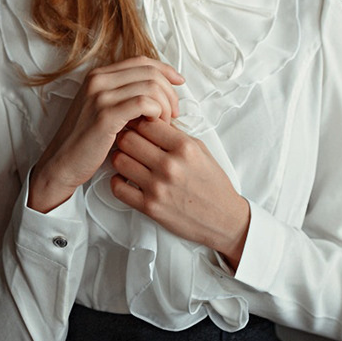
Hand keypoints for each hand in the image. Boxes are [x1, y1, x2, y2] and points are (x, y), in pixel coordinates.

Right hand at [29, 57, 183, 211]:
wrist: (62, 163)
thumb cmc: (87, 141)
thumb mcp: (105, 109)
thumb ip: (126, 95)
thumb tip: (160, 89)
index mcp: (99, 75)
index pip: (142, 61)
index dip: (166, 70)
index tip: (179, 83)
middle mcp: (98, 80)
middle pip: (150, 72)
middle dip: (169, 92)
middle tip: (172, 114)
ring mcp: (100, 95)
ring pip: (151, 86)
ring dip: (165, 105)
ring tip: (162, 123)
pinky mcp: (105, 115)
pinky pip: (144, 103)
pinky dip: (156, 113)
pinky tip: (153, 126)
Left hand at [109, 118, 250, 269]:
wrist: (223, 218)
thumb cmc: (213, 184)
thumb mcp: (202, 150)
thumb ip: (177, 135)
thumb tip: (153, 122)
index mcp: (184, 148)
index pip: (146, 123)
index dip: (139, 121)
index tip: (139, 125)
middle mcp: (170, 165)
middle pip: (128, 139)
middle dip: (126, 136)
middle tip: (129, 141)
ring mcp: (158, 187)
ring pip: (119, 160)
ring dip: (120, 157)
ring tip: (128, 159)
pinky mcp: (150, 207)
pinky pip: (118, 187)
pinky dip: (118, 181)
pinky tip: (126, 179)